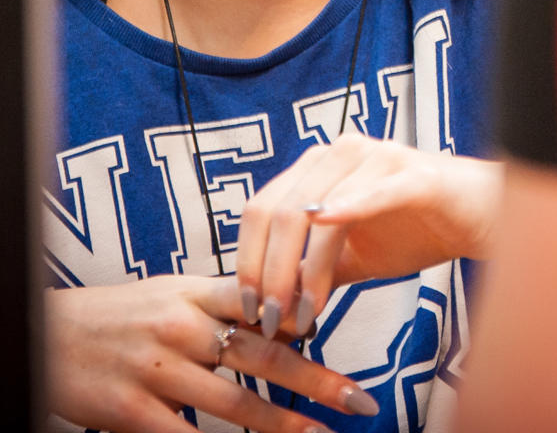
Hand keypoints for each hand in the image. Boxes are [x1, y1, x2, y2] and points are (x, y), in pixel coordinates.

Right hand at [46, 274, 378, 432]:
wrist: (44, 334)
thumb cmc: (115, 315)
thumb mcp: (169, 293)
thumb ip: (219, 303)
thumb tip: (275, 315)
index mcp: (194, 292)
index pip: (262, 300)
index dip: (306, 314)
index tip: (343, 330)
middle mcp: (183, 327)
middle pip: (263, 354)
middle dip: (316, 380)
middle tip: (357, 399)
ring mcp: (160, 370)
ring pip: (237, 403)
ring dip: (285, 425)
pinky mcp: (134, 411)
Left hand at [236, 133, 503, 337]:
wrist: (483, 217)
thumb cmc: (416, 230)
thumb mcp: (351, 258)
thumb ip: (310, 274)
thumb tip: (266, 312)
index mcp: (320, 166)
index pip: (262, 209)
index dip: (248, 260)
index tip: (250, 311)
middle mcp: (342, 151)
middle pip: (280, 211)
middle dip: (269, 273)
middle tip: (272, 321)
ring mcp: (378, 157)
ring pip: (315, 210)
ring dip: (303, 270)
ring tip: (304, 315)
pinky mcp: (415, 175)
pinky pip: (372, 193)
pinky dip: (345, 212)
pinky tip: (325, 229)